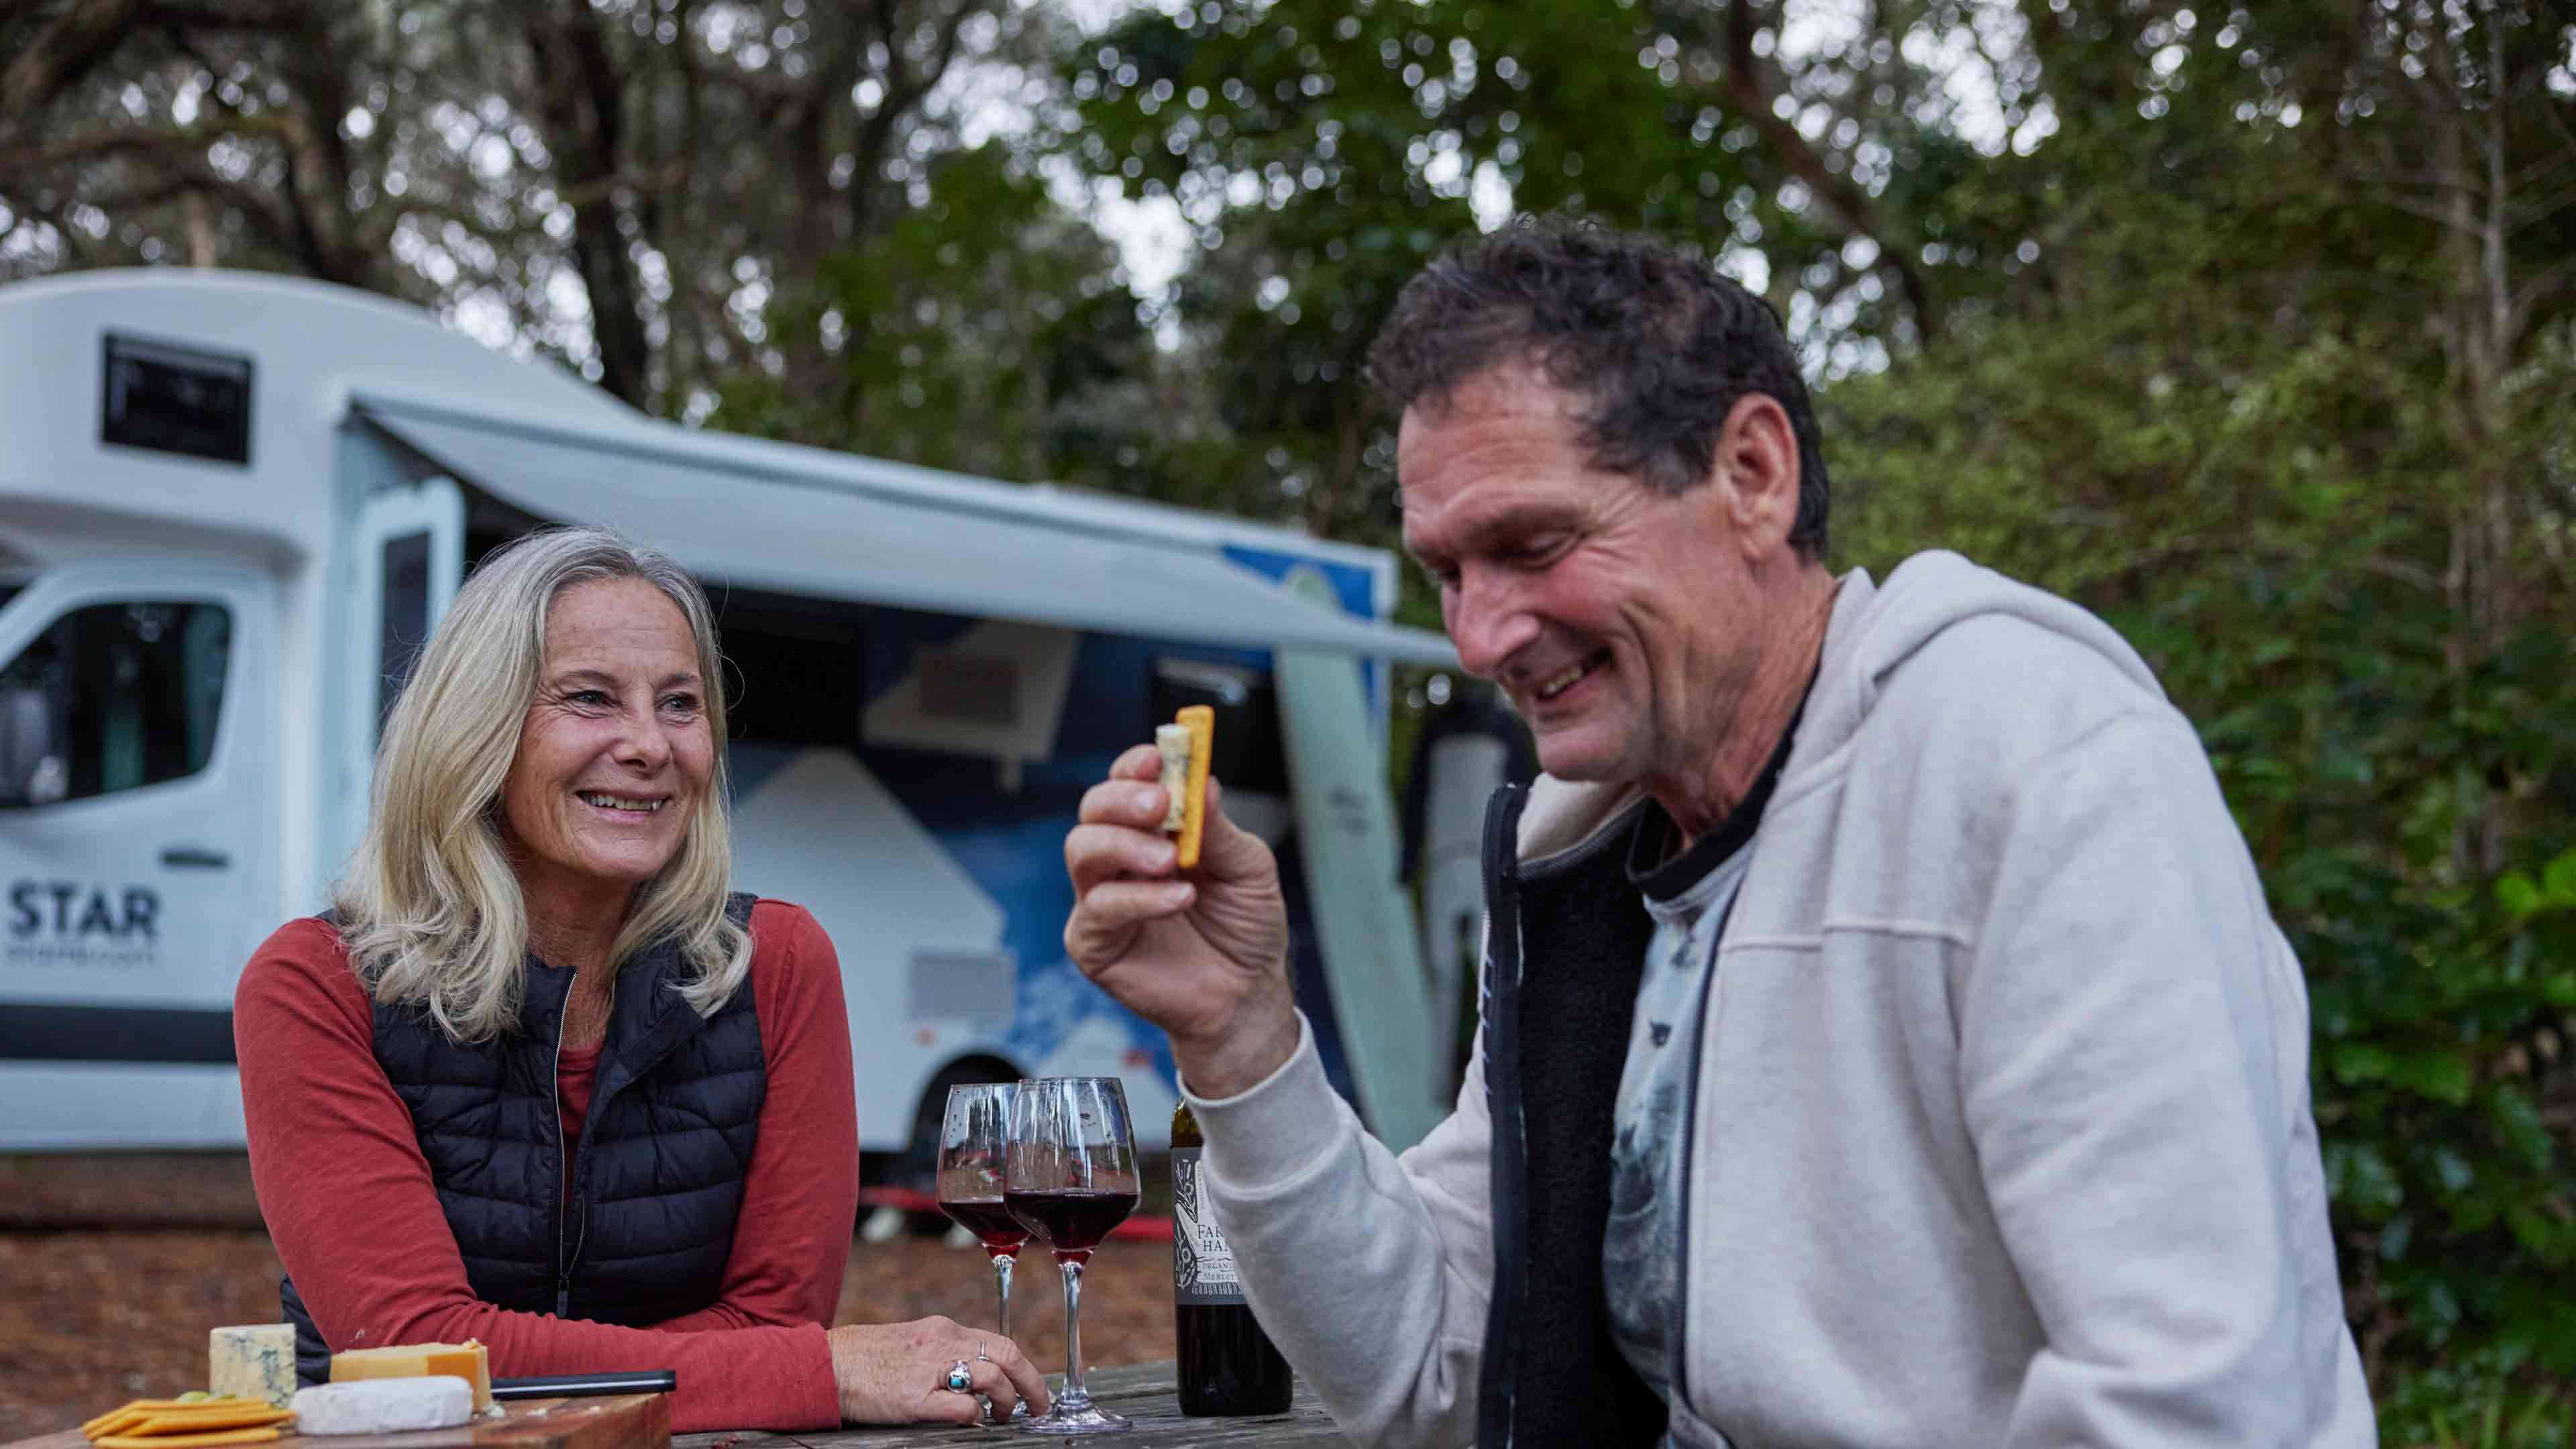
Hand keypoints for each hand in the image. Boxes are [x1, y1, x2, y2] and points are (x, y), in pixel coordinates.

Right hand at [826, 1318, 1048, 1424]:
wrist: (826, 1365)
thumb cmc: (865, 1358)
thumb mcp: (913, 1344)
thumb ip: (944, 1354)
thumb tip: (976, 1374)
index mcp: (942, 1330)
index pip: (999, 1341)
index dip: (1022, 1366)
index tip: (1031, 1386)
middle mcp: (942, 1343)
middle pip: (1007, 1355)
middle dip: (1031, 1383)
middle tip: (1037, 1406)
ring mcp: (930, 1370)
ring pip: (992, 1377)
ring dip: (1007, 1401)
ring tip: (1003, 1417)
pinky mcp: (914, 1398)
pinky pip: (962, 1406)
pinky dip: (975, 1417)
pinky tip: (972, 1423)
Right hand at [1064, 743, 1297, 1096]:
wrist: (1247, 993)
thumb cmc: (1244, 927)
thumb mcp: (1248, 867)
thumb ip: (1219, 827)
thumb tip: (1202, 782)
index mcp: (1153, 831)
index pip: (1126, 784)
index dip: (1134, 767)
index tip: (1157, 757)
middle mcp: (1119, 859)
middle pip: (1093, 810)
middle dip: (1122, 798)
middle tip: (1161, 804)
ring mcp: (1102, 899)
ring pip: (1082, 851)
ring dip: (1126, 845)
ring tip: (1171, 860)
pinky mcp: (1094, 943)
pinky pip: (1099, 909)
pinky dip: (1139, 898)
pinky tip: (1179, 899)